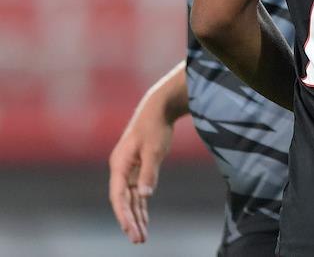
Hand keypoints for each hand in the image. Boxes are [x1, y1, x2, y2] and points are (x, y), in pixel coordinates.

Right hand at [108, 99, 174, 243]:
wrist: (158, 109)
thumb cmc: (155, 127)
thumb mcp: (154, 150)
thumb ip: (149, 173)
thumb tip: (144, 196)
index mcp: (119, 165)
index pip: (118, 196)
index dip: (123, 214)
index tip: (130, 229)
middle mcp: (121, 170)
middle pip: (123, 201)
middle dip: (130, 221)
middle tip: (138, 240)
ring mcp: (129, 170)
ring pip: (130, 199)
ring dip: (136, 217)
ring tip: (141, 237)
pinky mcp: (138, 169)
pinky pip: (137, 193)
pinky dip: (141, 206)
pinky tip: (144, 220)